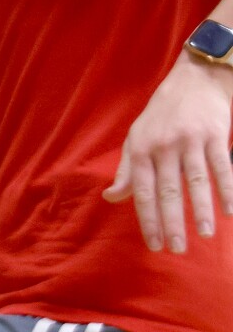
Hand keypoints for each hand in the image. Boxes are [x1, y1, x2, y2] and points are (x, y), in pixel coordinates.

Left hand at [103, 54, 232, 253]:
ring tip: (204, 235)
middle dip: (171, 222)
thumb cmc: (159, 117)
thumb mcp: (135, 139)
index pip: (142, 191)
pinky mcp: (214, 135)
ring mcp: (189, 140)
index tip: (154, 245)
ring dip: (200, 210)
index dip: (147, 219)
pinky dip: (227, 190)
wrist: (191, 82)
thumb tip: (111, 197)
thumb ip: (127, 171)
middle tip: (176, 249)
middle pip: (167, 191)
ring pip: (195, 181)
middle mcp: (163, 146)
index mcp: (140, 150)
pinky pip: (221, 167)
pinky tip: (230, 212)